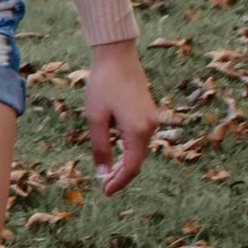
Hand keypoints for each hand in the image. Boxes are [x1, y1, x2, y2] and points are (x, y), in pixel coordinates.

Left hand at [85, 40, 157, 193]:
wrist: (117, 55)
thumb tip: (102, 172)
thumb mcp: (95, 118)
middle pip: (137, 160)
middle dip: (121, 175)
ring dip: (124, 162)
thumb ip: (100, 146)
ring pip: (139, 150)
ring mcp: (151, 118)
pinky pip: (139, 138)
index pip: (131, 166)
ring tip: (107, 173)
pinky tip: (115, 152)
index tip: (105, 192)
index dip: (119, 181)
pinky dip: (128, 149)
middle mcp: (150, 127)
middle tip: (104, 186)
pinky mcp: (148, 112)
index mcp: (138, 130)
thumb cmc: (104, 84)